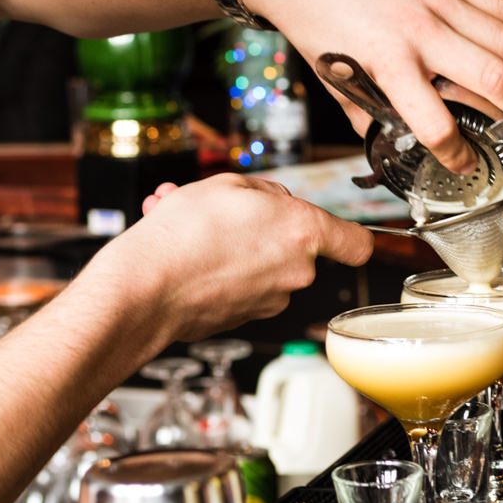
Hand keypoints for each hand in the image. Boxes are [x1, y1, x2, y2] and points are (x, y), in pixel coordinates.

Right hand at [86, 174, 372, 352]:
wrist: (145, 288)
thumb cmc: (185, 235)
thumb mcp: (227, 183)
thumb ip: (263, 191)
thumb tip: (271, 202)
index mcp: (304, 233)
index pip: (357, 243)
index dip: (348, 233)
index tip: (337, 229)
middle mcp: (295, 273)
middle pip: (296, 246)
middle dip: (261, 225)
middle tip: (223, 209)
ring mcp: (270, 300)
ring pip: (260, 263)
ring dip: (231, 243)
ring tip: (188, 224)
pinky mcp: (243, 319)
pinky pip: (238, 284)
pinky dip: (216, 267)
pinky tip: (182, 249)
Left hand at [236, 0, 502, 171]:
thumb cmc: (314, 22)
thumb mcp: (334, 82)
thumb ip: (369, 117)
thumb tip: (396, 147)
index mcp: (386, 63)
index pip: (436, 123)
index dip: (457, 153)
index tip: (464, 165)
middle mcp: (419, 31)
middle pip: (496, 79)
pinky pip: (502, 5)